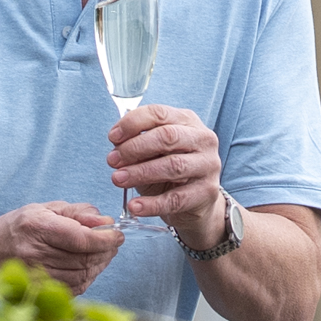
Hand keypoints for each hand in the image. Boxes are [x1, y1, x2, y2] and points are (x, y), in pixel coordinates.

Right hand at [0, 200, 129, 292]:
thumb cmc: (20, 227)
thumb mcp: (47, 208)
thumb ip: (79, 213)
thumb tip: (105, 223)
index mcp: (37, 227)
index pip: (81, 238)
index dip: (105, 239)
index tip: (117, 235)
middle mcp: (34, 253)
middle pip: (84, 258)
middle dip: (106, 251)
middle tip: (112, 243)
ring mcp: (35, 275)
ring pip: (82, 275)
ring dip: (99, 265)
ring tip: (101, 253)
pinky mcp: (39, 290)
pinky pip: (74, 288)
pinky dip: (87, 278)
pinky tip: (87, 266)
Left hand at [105, 101, 237, 256]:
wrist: (196, 203)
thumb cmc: (170, 172)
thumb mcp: (153, 153)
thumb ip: (138, 146)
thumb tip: (116, 146)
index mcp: (187, 121)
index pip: (159, 114)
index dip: (132, 123)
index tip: (112, 138)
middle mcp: (203, 139)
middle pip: (167, 137)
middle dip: (134, 148)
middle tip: (112, 160)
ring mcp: (208, 165)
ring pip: (172, 166)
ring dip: (140, 173)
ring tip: (118, 179)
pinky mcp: (207, 192)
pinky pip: (176, 199)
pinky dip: (152, 204)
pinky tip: (134, 206)